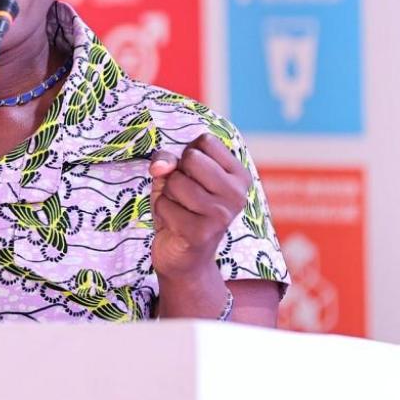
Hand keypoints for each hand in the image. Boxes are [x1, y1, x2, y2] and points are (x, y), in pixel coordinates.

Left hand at [148, 133, 249, 278]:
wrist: (184, 258)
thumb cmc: (182, 209)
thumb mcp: (176, 175)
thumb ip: (168, 159)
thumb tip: (159, 166)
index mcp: (239, 176)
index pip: (205, 141)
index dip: (188, 155)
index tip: (194, 177)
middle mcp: (237, 194)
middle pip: (192, 157)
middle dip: (177, 174)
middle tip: (185, 196)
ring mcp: (221, 215)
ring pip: (176, 181)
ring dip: (167, 194)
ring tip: (179, 210)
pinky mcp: (201, 233)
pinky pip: (164, 204)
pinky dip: (161, 212)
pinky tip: (174, 225)